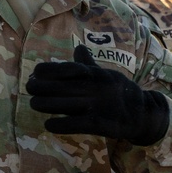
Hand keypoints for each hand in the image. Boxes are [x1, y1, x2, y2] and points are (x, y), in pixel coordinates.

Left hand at [26, 45, 169, 145]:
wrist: (142, 113)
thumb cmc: (117, 91)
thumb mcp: (105, 75)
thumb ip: (88, 64)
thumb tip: (78, 47)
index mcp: (95, 74)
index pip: (70, 68)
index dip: (50, 70)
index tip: (36, 72)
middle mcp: (96, 88)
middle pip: (63, 86)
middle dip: (42, 87)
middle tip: (29, 88)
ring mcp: (98, 106)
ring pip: (66, 104)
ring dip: (46, 105)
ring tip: (33, 104)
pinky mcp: (101, 124)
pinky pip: (77, 124)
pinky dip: (61, 124)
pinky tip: (48, 125)